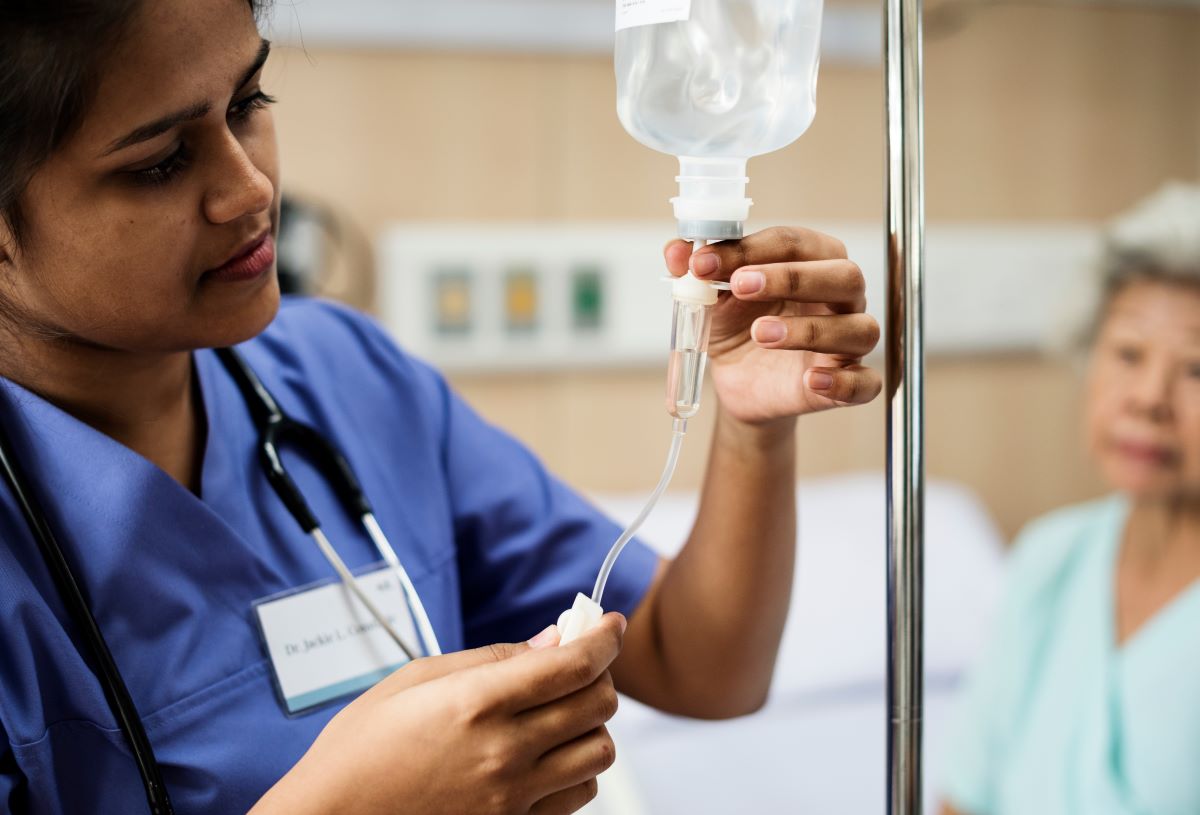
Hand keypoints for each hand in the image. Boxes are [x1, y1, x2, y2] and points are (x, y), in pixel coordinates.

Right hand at [253, 615, 624, 814]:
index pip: (574, 665)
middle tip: (578, 663)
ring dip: (590, 724)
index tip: (609, 625)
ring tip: (561, 711)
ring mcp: (511, 798)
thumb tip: (550, 640)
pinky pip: (577, 795)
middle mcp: (503, 752)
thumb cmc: (360, 750)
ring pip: (598, 752)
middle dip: (599, 674)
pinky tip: (547, 754)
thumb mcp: (416, 680)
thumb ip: (492, 657)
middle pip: (598, 704)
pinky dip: (576, 769)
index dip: (604, 638)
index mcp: (477, 703)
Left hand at [665, 227, 881, 427]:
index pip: (796, 242)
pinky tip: (810, 381)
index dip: (750, 249)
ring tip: (760, 334)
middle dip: (792, 277)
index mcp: (813, 262)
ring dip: (809, 329)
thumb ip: (696, 271)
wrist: (739, 383)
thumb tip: (675, 250)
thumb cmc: (738, 327)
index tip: (703, 263)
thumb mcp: (711, 298)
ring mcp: (848, 341)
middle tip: (740, 286)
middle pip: (844, 276)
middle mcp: (841, 297)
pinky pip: (866, 383)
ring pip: (858, 329)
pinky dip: (843, 383)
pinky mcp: (847, 383)